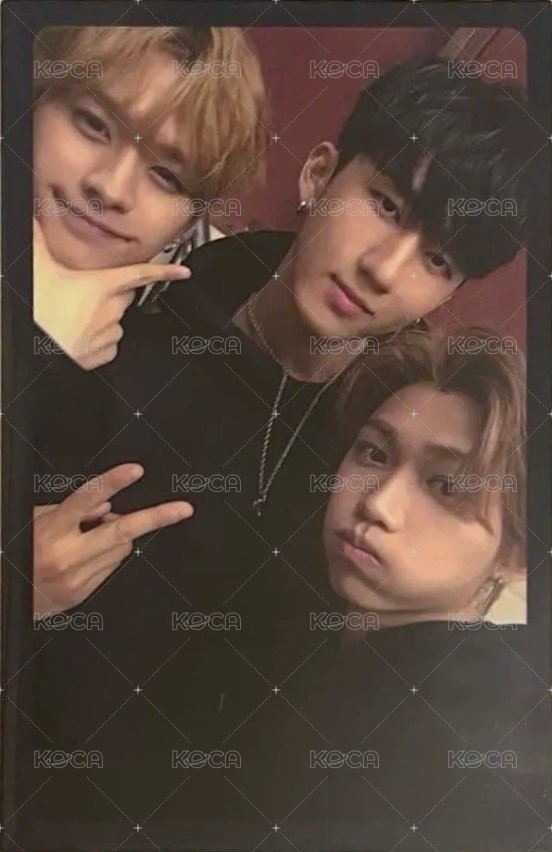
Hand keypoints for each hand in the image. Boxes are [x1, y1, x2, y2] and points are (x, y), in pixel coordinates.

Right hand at [33, 217, 190, 369]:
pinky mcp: (104, 355)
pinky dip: (99, 340)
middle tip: (86, 293)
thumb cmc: (39, 312)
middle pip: (124, 296)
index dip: (165, 271)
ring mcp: (110, 335)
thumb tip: (35, 220)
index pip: (142, 275)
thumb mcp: (38, 269)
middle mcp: (112, 311)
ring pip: (116, 321)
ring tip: (75, 317)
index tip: (184, 271)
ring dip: (102, 317)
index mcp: (102, 287)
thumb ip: (40, 241)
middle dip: (112, 293)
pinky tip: (79, 335)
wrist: (35, 346)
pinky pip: (109, 344)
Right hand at [33, 463, 193, 617]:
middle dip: (156, 518)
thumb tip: (106, 505)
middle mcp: (67, 556)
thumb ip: (72, 511)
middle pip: (122, 532)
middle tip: (183, 509)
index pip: (85, 500)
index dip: (112, 483)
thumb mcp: (36, 520)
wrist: (7, 597)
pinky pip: (110, 568)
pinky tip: (85, 556)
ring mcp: (77, 579)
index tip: (135, 470)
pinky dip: (106, 557)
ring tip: (89, 537)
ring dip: (116, 538)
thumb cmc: (20, 551)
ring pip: (120, 549)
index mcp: (51, 532)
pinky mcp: (82, 595)